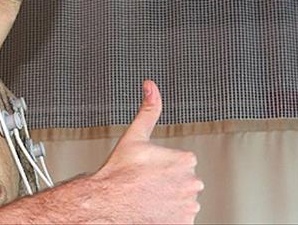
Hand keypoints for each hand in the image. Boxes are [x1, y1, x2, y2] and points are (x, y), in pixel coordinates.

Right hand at [93, 80, 203, 223]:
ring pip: (182, 200)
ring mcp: (188, 207)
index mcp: (185, 160)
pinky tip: (153, 211)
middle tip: (147, 184)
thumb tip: (151, 86)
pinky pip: (180, 219)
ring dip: (169, 200)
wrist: (106, 204)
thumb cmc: (119, 173)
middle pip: (183, 182)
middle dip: (168, 183)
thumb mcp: (135, 135)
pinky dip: (170, 217)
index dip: (164, 165)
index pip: (182, 162)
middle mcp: (192, 184)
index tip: (149, 169)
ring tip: (148, 198)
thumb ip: (149, 109)